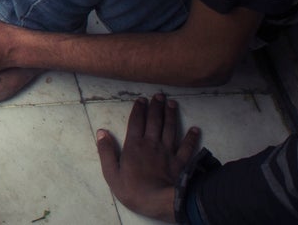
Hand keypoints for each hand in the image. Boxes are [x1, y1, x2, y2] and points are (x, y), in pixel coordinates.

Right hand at [96, 94, 200, 221]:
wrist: (160, 202)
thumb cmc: (133, 190)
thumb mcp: (111, 174)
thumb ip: (105, 152)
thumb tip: (101, 132)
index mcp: (134, 145)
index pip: (136, 122)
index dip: (139, 109)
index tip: (141, 99)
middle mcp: (151, 144)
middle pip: (154, 121)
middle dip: (156, 107)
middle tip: (159, 95)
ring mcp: (168, 152)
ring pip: (170, 129)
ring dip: (171, 115)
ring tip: (172, 103)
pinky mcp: (181, 162)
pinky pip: (187, 147)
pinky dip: (191, 137)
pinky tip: (195, 129)